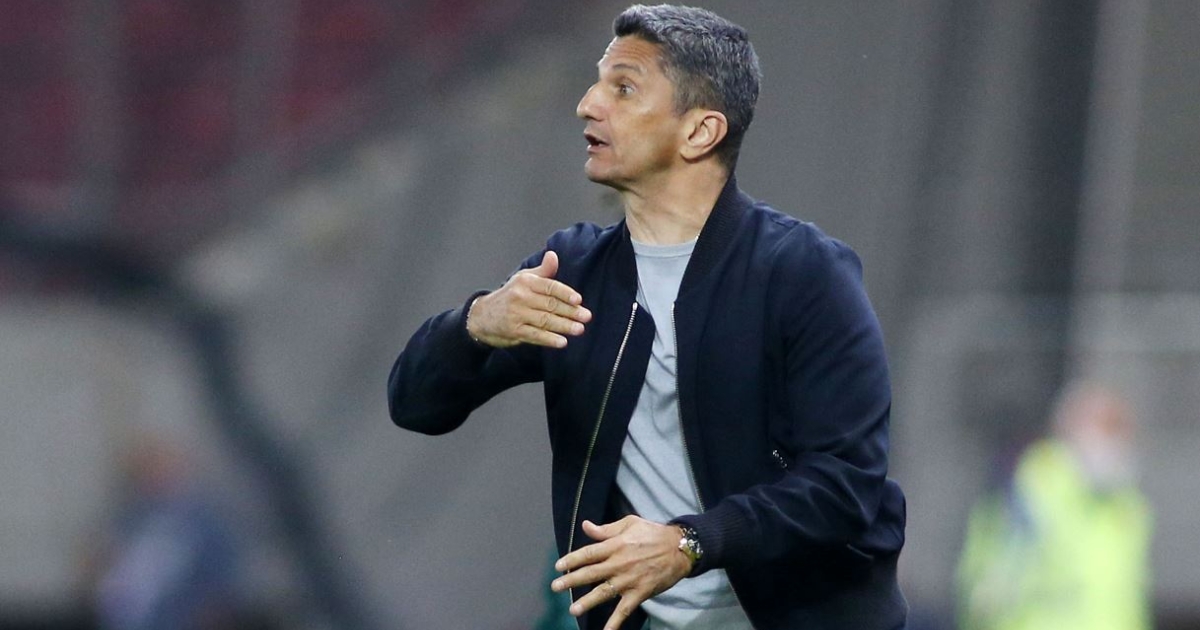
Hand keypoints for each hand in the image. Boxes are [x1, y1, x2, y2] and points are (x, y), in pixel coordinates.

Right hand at [466, 251, 591, 348]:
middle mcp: (520, 297)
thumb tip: (553, 255)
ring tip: (579, 329)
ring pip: (544, 320)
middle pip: (550, 304)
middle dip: (570, 311)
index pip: (549, 287)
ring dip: (563, 326)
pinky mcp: (514, 330)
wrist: (482, 316)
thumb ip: (543, 271)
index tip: (578, 300)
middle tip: (586, 317)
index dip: (565, 293)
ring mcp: (516, 314)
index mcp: (526, 282)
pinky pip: (535, 335)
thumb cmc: (509, 296)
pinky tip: (562, 342)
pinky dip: (549, 339)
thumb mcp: (523, 279)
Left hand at [550, 516, 692, 629]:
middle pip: (591, 573)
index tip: (558, 566)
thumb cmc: (653, 533)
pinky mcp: (640, 593)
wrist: (680, 548)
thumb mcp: (629, 523)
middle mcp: (619, 563)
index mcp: (616, 545)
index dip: (572, 559)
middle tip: (555, 587)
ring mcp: (629, 580)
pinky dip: (615, 623)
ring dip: (587, 602)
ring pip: (604, 592)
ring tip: (573, 609)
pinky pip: (624, 610)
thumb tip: (586, 526)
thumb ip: (606, 529)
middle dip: (571, 580)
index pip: (588, 553)